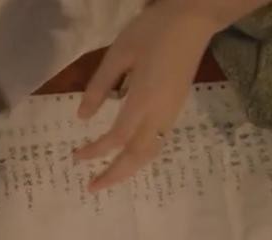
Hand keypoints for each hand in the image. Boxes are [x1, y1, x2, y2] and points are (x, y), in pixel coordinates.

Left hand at [73, 0, 227, 190]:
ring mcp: (172, 112)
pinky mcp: (176, 108)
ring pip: (150, 152)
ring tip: (108, 178)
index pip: (116, 138)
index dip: (95, 151)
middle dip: (114, 175)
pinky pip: (157, 142)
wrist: (195, 19)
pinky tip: (128, 157)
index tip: (75, 157)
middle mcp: (160, 113)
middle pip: (136, 156)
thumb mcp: (119, 53)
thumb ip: (99, 86)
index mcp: (144, 100)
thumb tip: (82, 117)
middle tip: (91, 188)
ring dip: (128, 169)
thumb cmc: (153, 30)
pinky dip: (140, 156)